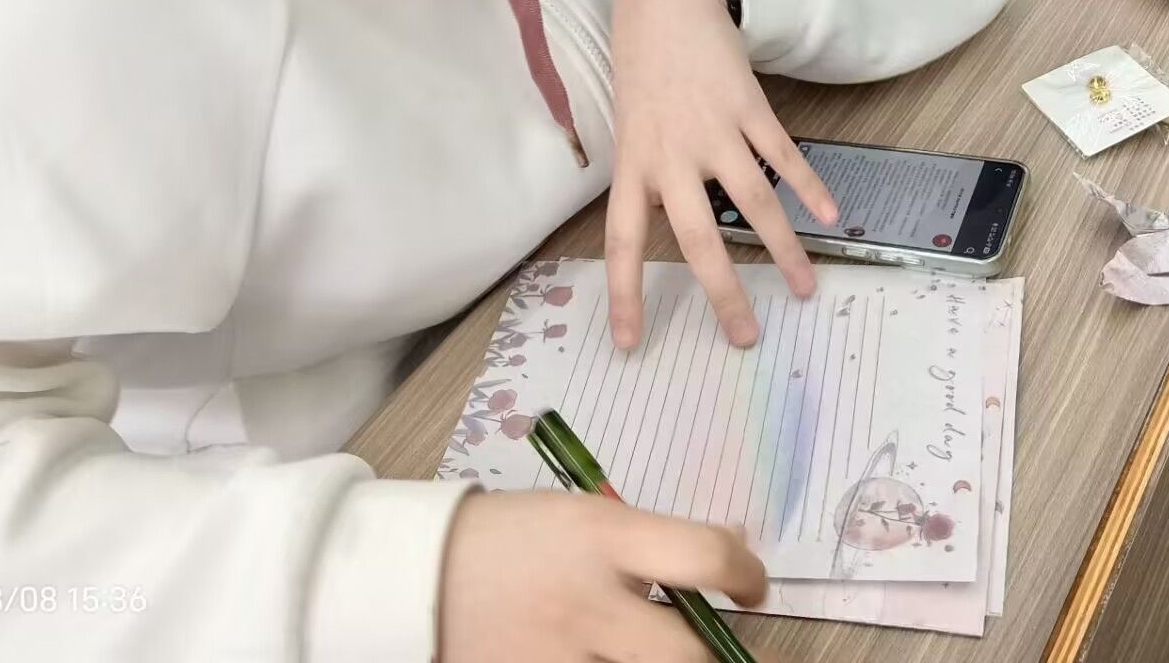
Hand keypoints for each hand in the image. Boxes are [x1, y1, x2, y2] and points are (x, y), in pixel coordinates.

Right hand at [438, 492, 766, 662]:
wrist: (417, 578)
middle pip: (686, 655)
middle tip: (738, 658)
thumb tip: (736, 548)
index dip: (746, 576)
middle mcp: (587, 605)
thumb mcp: (585, 519)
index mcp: (603, 540)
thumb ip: (656, 541)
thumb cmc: (517, 541)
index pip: (703, 556)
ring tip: (674, 659)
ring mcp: (555, 659)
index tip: (752, 590)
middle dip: (723, 662)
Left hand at [607, 0, 837, 348]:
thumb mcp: (630, 127)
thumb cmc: (643, 69)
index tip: (629, 344)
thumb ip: (650, 176)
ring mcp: (714, 131)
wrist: (666, 2)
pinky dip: (809, 188)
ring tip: (806, 287)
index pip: (621, 241)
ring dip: (783, 250)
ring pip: (752, 203)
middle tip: (745, 337)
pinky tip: (830, 216)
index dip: (625, 294)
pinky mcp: (749, 107)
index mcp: (633, 163)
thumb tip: (679, 228)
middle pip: (697, 238)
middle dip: (723, 293)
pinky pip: (783, 157)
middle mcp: (672, 154)